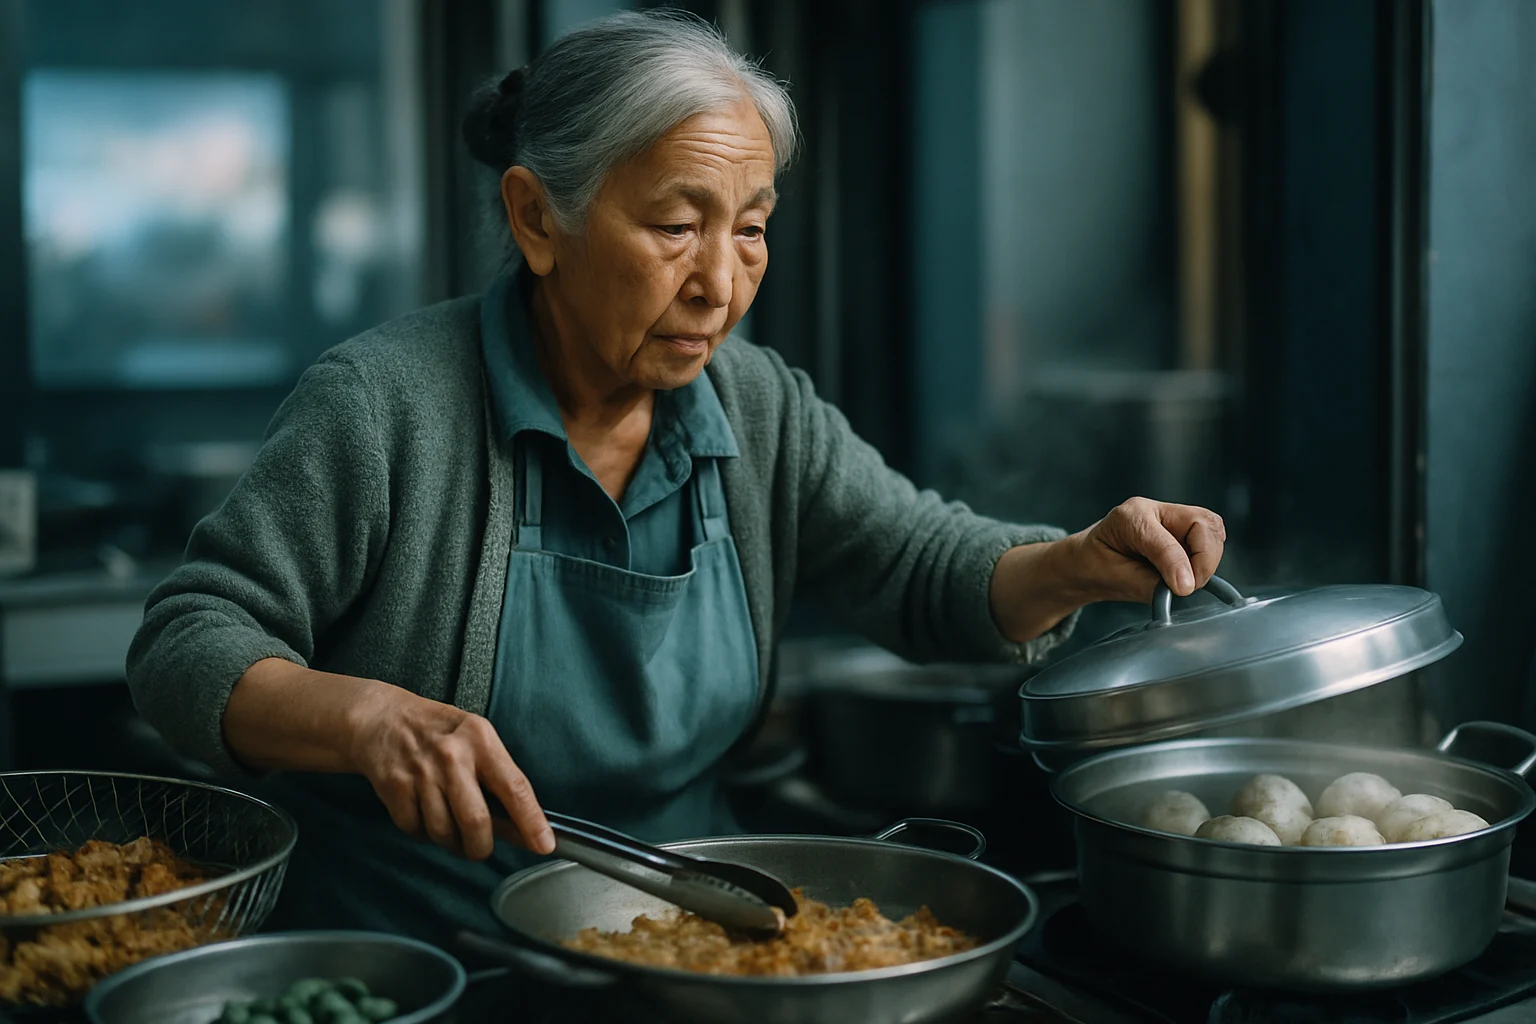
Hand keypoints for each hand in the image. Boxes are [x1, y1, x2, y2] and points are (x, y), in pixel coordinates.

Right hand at [344, 684, 555, 859]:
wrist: (382, 718)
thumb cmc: (438, 731)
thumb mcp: (476, 738)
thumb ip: (499, 778)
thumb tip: (525, 827)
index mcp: (481, 740)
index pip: (514, 787)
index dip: (531, 821)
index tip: (545, 845)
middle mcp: (452, 756)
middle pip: (476, 822)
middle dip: (481, 847)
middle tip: (481, 848)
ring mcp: (421, 772)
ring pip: (444, 833)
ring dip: (451, 843)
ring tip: (450, 828)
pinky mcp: (394, 787)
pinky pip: (415, 830)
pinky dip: (423, 834)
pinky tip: (424, 815)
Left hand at [989, 497, 1225, 641]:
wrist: (1087, 560)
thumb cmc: (1094, 565)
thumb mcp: (1111, 577)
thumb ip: (1146, 583)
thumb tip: (1181, 588)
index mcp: (1131, 517)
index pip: (1165, 539)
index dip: (1177, 564)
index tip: (1184, 589)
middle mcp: (1155, 510)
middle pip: (1204, 524)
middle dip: (1205, 559)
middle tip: (1188, 586)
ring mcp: (1172, 518)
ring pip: (1213, 530)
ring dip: (1208, 560)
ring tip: (1184, 581)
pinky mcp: (1184, 531)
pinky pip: (1211, 540)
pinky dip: (1207, 559)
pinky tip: (1189, 574)